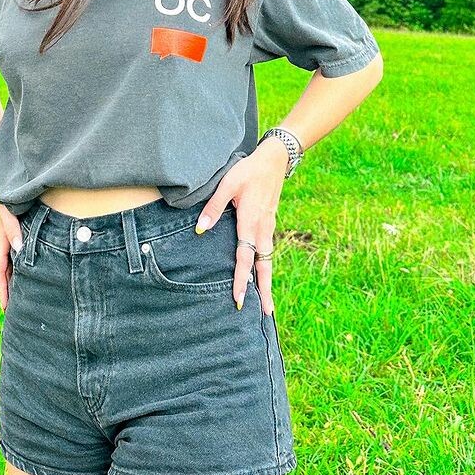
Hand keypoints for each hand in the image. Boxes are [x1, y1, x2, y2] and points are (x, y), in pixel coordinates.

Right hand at [0, 202, 23, 313]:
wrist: (11, 180)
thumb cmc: (8, 194)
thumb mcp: (8, 210)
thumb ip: (12, 228)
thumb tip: (18, 248)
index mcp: (1, 240)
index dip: (2, 289)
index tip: (5, 307)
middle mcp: (6, 241)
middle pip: (6, 271)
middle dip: (9, 290)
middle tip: (15, 311)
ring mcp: (13, 237)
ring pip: (14, 264)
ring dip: (17, 280)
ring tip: (25, 297)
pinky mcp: (21, 231)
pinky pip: (22, 253)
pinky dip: (25, 265)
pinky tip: (34, 271)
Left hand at [193, 139, 288, 314]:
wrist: (274, 160)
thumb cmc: (248, 171)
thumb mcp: (228, 184)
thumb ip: (214, 207)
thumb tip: (201, 228)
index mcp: (250, 222)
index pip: (245, 257)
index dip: (241, 279)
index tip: (240, 297)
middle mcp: (262, 229)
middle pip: (264, 266)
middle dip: (264, 290)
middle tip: (266, 314)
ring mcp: (269, 227)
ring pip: (268, 260)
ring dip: (267, 280)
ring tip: (267, 302)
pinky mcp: (270, 223)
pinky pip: (268, 250)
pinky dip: (267, 266)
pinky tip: (263, 273)